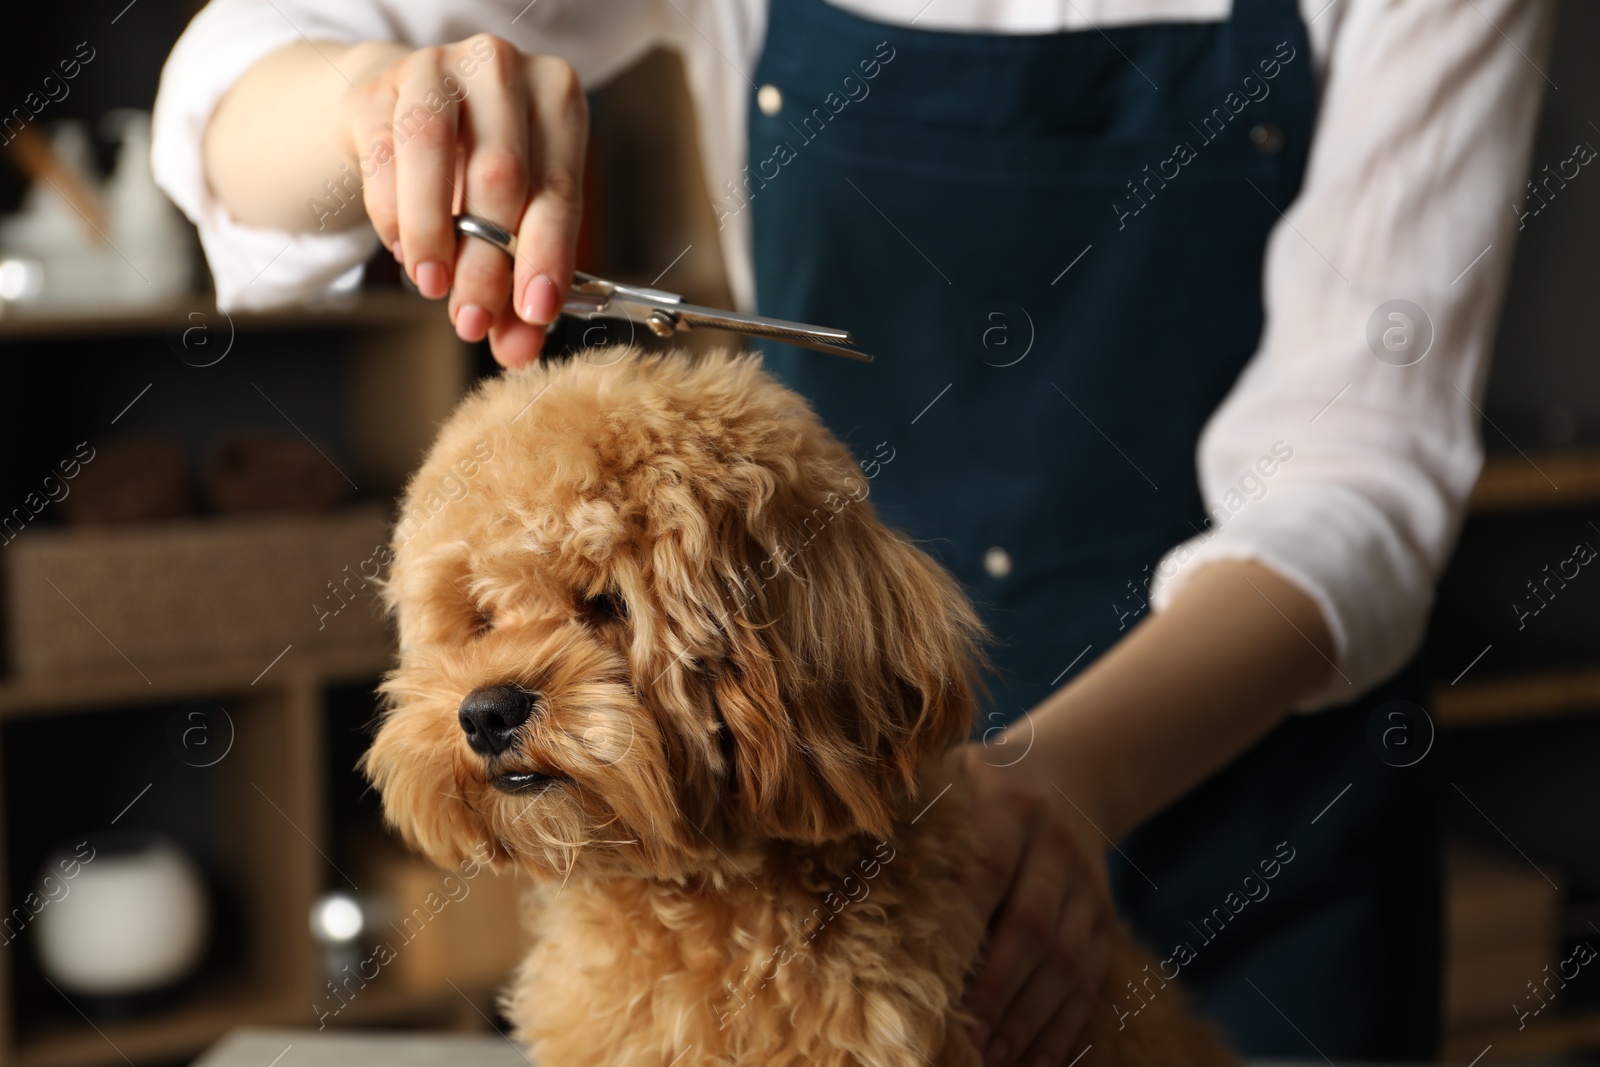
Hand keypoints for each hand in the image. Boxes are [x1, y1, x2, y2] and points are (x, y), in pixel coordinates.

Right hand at [335, 35, 587, 366]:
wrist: (410, 111)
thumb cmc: (478, 169)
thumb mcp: (516, 218)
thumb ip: (521, 284)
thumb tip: (518, 350)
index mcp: (557, 98)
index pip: (558, 190)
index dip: (547, 256)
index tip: (534, 311)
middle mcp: (502, 70)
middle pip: (500, 176)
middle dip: (485, 262)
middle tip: (473, 319)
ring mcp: (436, 69)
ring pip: (432, 151)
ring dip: (432, 233)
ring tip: (432, 286)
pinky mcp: (377, 86)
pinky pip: (381, 155)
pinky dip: (392, 216)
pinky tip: (404, 251)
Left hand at [949, 741, 1112, 1066]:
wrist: (1075, 770)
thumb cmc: (986, 782)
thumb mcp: (955, 773)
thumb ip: (919, 809)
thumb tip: (842, 855)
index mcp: (1010, 805)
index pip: (987, 869)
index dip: (963, 924)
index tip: (931, 973)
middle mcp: (1057, 845)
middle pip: (1031, 926)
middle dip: (997, 988)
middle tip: (966, 1036)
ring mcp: (1087, 885)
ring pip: (1066, 961)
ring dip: (1029, 1018)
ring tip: (992, 1058)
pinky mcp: (1105, 918)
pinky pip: (1090, 979)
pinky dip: (1063, 1026)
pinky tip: (1035, 1062)